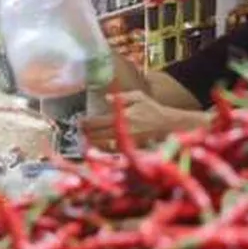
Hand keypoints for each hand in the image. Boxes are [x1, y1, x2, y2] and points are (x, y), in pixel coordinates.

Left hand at [79, 91, 205, 149]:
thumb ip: (122, 97)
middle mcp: (124, 130)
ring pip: (104, 145)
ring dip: (92, 143)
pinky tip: (97, 147)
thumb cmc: (153, 109)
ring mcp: (127, 141)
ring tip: (85, 139)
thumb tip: (106, 98)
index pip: (98, 122)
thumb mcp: (139, 97)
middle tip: (79, 131)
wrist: (168, 125)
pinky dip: (104, 150)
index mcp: (124, 117)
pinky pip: (113, 151)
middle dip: (86, 133)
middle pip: (98, 135)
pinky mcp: (131, 149)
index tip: (80, 121)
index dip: (86, 123)